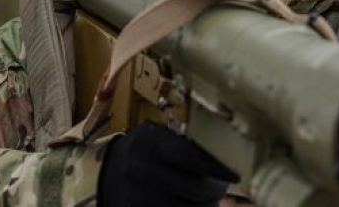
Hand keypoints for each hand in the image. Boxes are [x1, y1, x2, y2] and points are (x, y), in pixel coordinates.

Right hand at [98, 121, 238, 206]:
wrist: (103, 173)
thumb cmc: (143, 152)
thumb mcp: (157, 139)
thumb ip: (185, 145)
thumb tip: (225, 160)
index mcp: (150, 142)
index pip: (192, 156)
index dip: (218, 168)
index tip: (235, 175)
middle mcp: (142, 169)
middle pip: (196, 188)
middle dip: (215, 192)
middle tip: (221, 189)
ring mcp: (138, 195)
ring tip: (207, 201)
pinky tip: (190, 206)